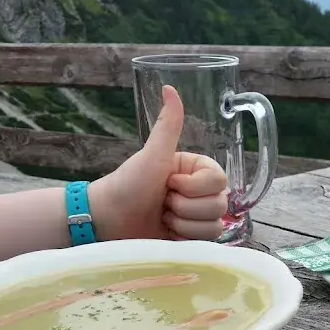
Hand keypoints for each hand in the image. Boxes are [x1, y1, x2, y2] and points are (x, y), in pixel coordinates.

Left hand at [89, 85, 227, 241]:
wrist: (109, 219)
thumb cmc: (128, 184)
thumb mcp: (152, 154)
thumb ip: (168, 125)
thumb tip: (169, 87)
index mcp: (197, 170)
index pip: (219, 181)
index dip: (194, 187)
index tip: (170, 183)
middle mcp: (201, 191)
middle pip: (219, 205)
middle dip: (186, 207)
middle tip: (163, 202)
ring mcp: (197, 216)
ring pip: (214, 226)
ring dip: (184, 224)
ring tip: (163, 217)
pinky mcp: (192, 237)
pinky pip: (206, 242)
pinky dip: (184, 238)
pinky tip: (167, 233)